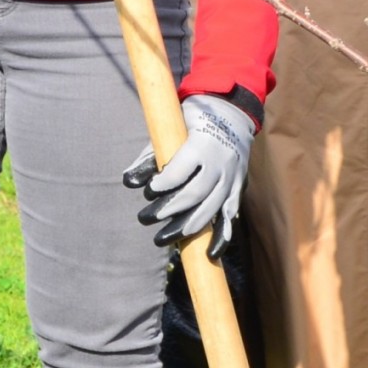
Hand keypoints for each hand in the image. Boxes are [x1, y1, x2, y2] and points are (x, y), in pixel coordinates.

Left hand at [126, 95, 256, 248]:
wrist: (233, 114)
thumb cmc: (193, 120)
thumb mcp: (171, 128)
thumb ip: (150, 155)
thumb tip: (129, 181)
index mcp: (202, 144)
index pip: (181, 170)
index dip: (163, 184)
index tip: (148, 191)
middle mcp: (220, 163)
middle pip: (196, 193)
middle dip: (170, 209)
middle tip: (146, 218)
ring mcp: (232, 178)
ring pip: (212, 208)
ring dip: (188, 227)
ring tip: (164, 238)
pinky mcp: (238, 189)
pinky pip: (230, 216)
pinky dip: (221, 236)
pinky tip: (210, 254)